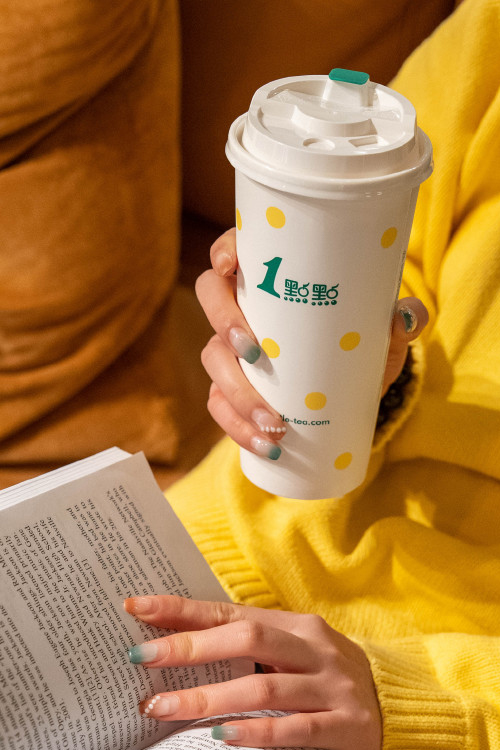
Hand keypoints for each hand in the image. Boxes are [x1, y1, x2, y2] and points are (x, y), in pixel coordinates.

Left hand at [125, 595, 381, 749]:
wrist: (397, 705)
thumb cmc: (326, 676)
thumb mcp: (291, 652)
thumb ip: (247, 646)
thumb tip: (179, 644)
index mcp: (294, 624)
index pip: (229, 611)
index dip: (183, 610)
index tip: (137, 607)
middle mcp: (312, 647)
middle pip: (246, 639)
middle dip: (190, 647)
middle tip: (142, 658)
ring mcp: (331, 685)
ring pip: (264, 686)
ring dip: (209, 697)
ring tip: (164, 707)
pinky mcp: (345, 725)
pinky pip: (294, 729)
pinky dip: (256, 732)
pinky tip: (222, 735)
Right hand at [196, 228, 428, 458]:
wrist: (353, 390)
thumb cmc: (358, 342)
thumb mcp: (381, 330)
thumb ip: (401, 319)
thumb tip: (406, 317)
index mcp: (269, 277)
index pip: (233, 250)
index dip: (224, 253)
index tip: (233, 268)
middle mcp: (242, 306)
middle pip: (210, 298)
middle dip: (224, 325)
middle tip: (255, 354)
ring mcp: (231, 348)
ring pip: (213, 358)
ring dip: (237, 392)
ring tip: (274, 421)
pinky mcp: (231, 388)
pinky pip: (220, 405)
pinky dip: (237, 427)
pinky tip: (265, 444)